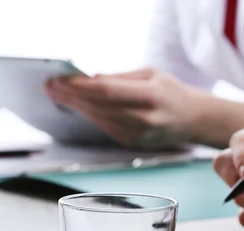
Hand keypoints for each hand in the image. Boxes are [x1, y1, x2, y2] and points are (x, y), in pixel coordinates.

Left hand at [44, 68, 209, 147]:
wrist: (194, 120)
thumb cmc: (172, 92)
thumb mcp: (151, 74)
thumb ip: (120, 78)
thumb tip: (90, 79)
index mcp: (151, 97)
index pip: (107, 92)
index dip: (81, 87)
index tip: (61, 79)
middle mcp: (143, 120)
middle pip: (98, 108)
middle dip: (70, 97)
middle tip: (49, 87)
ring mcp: (137, 135)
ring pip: (98, 119)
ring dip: (75, 106)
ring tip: (56, 94)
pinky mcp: (131, 143)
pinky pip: (104, 127)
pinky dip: (89, 115)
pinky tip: (76, 106)